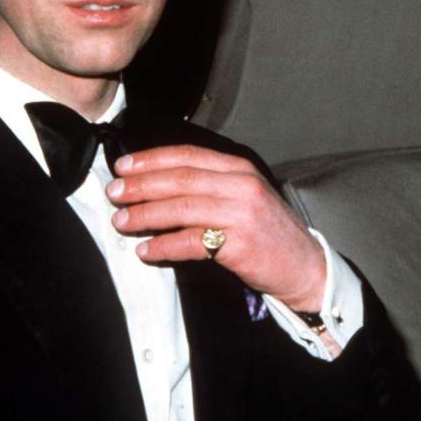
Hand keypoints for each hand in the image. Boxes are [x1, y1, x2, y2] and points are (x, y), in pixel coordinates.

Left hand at [106, 145, 325, 311]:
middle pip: (180, 179)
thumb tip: (162, 183)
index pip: (188, 156)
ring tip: (122, 221)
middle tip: (115, 193)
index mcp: (241, 169)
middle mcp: (242, 185)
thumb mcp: (247, 196)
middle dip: (141, 185)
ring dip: (145, 214)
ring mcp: (242, 213)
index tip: (124, 167)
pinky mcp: (239, 243)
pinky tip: (146, 249)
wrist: (304, 264)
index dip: (152, 160)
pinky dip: (163, 245)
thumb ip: (213, 184)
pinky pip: (191, 242)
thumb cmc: (271, 232)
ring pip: (181, 208)